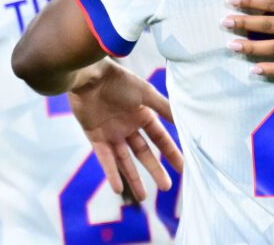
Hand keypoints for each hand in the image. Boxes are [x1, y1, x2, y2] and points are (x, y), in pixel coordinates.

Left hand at [67, 60, 183, 200]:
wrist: (89, 76)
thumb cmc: (118, 81)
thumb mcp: (145, 93)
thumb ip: (164, 108)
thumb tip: (184, 120)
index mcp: (143, 114)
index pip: (160, 138)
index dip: (171, 153)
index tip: (182, 168)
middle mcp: (129, 126)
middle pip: (145, 153)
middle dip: (155, 170)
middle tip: (167, 187)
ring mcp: (112, 133)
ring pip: (125, 160)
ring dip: (134, 178)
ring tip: (143, 197)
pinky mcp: (95, 137)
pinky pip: (105, 159)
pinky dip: (112, 172)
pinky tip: (118, 188)